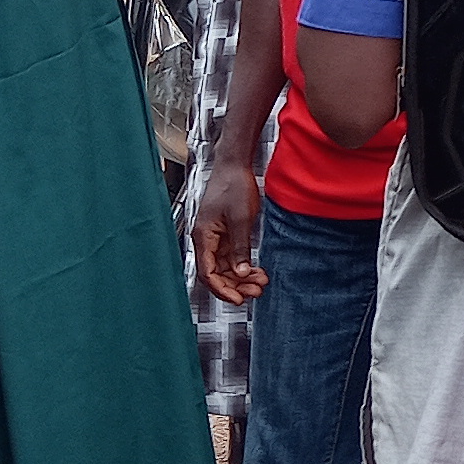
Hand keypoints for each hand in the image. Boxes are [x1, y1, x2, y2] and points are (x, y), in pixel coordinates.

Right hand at [193, 162, 267, 305]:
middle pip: (216, 273)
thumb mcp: (240, 219)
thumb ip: (240, 247)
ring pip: (225, 266)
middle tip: (256, 292)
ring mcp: (215, 236)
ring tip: (260, 282)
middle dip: (235, 285)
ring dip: (241, 276)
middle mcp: (206, 239)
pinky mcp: (224, 232)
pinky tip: (256, 270)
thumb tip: (240, 272)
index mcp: (203, 236)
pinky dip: (243, 264)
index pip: (208, 273)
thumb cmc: (233, 185)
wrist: (235, 164)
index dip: (222, 289)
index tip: (238, 299)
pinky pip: (231, 256)